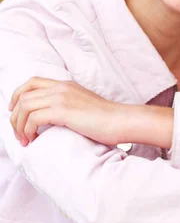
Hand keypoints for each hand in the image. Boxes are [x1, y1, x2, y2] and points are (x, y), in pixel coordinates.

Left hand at [9, 76, 127, 146]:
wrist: (122, 120)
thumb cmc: (108, 119)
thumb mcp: (85, 105)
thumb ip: (69, 105)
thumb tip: (55, 117)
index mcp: (66, 85)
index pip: (32, 82)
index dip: (17, 95)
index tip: (14, 111)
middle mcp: (61, 87)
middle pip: (23, 95)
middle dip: (14, 116)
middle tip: (17, 133)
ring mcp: (61, 98)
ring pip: (24, 106)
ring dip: (19, 125)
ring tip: (24, 140)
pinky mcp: (63, 111)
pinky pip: (33, 118)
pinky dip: (28, 131)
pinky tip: (34, 140)